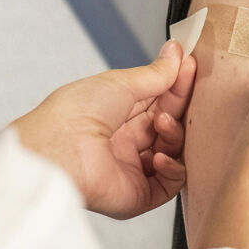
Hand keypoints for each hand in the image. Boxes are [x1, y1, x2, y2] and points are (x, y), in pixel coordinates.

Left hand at [9, 39, 196, 218]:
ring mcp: (131, 168)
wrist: (58, 149)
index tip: (190, 66)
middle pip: (168, 124)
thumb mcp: (120, 82)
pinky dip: (173, 169)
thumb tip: (175, 54)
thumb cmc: (75, 113)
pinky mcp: (137, 194)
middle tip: (188, 88)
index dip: (176, 84)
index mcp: (116, 113)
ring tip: (162, 123)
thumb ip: (155, 74)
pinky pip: (169, 184)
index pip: (158, 99)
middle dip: (179, 106)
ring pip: (173, 152)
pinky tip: (160, 155)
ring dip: (174, 135)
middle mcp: (124, 141)